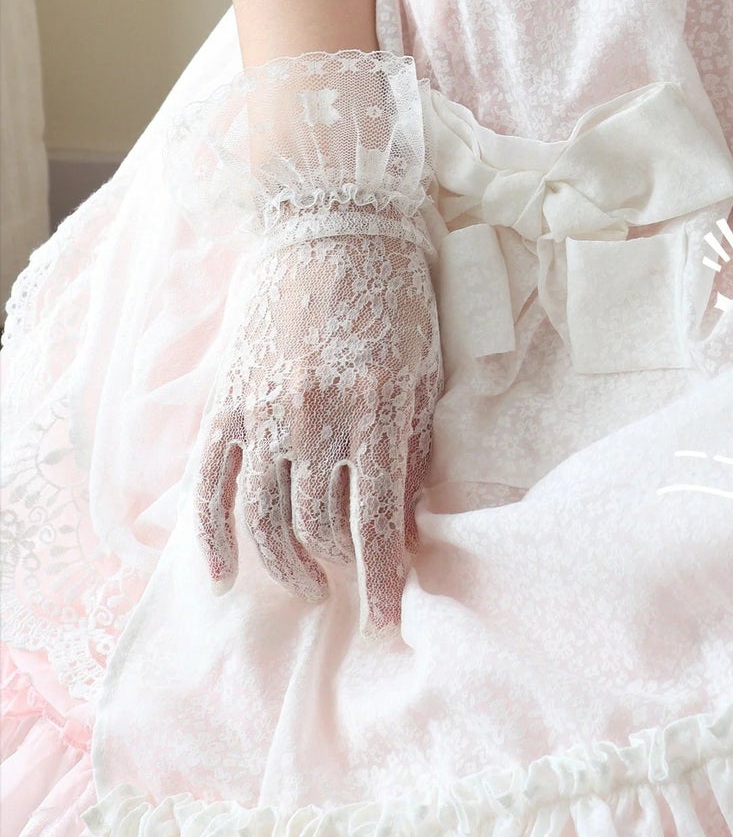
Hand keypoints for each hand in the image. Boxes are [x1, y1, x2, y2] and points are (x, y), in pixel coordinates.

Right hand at [197, 218, 441, 626]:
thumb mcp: (420, 366)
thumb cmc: (391, 293)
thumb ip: (413, 445)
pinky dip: (211, 534)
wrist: (329, 220)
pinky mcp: (225, 400)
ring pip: (263, 517)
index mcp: (373, 408)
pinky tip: (222, 571)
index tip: (390, 616)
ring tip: (305, 585)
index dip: (383, 580)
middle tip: (352, 587)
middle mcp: (315, 416)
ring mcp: (263, 410)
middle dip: (340, 571)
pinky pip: (208, 482)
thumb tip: (409, 524)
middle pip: (318, 526)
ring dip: (284, 565)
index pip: (376, 521)